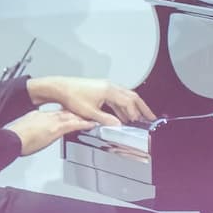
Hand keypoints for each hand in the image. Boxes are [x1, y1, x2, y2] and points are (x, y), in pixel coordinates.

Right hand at [6, 109, 94, 155]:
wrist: (12, 139)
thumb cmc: (15, 138)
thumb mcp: (24, 128)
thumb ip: (32, 128)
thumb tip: (34, 131)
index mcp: (39, 115)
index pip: (58, 113)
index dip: (68, 112)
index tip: (74, 112)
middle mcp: (48, 117)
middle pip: (67, 112)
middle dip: (78, 112)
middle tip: (90, 111)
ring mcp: (53, 122)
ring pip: (72, 116)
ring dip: (83, 116)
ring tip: (94, 116)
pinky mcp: (56, 129)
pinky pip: (74, 125)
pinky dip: (84, 124)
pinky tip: (91, 124)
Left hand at [28, 76, 153, 126]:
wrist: (61, 88)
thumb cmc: (72, 96)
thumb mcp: (90, 112)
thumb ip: (106, 119)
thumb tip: (118, 125)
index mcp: (109, 90)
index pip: (129, 102)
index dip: (135, 113)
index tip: (139, 122)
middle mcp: (110, 86)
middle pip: (132, 96)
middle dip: (142, 108)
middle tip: (151, 117)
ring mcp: (106, 86)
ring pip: (126, 96)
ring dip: (133, 107)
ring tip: (140, 117)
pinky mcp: (102, 89)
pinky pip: (118, 98)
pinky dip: (123, 106)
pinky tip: (124, 115)